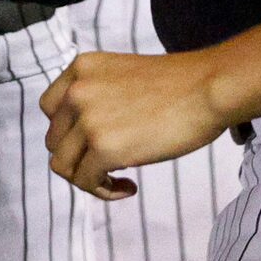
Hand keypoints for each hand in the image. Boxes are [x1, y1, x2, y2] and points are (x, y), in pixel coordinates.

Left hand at [39, 47, 234, 198]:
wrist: (209, 88)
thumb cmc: (180, 86)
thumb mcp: (123, 77)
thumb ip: (98, 97)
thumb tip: (88, 138)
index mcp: (80, 69)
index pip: (51, 109)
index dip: (70, 132)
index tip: (96, 143)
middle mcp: (76, 91)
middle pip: (54, 140)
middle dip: (79, 158)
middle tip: (110, 167)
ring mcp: (87, 119)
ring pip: (63, 165)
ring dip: (88, 179)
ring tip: (117, 180)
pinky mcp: (104, 147)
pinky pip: (86, 182)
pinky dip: (105, 191)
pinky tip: (129, 187)